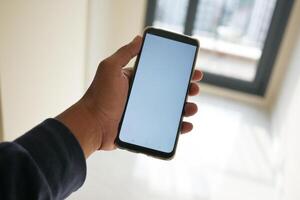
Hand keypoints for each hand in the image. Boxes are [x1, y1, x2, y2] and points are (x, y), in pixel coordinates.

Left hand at [57, 36, 202, 157]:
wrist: (92, 125)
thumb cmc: (100, 96)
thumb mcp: (110, 68)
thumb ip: (125, 53)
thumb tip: (140, 38)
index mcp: (138, 81)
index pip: (163, 74)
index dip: (178, 72)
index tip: (192, 71)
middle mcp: (143, 96)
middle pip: (170, 92)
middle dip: (186, 89)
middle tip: (195, 89)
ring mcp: (145, 113)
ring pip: (171, 110)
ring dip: (185, 108)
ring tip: (192, 108)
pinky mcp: (145, 128)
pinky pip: (166, 127)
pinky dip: (178, 127)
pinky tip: (186, 125)